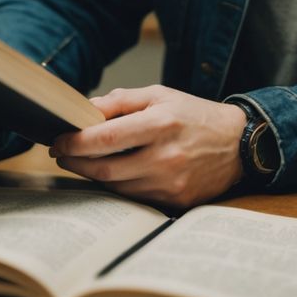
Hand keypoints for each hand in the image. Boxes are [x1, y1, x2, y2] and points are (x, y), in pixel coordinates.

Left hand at [49, 85, 246, 208]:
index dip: (76, 142)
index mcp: (160, 123)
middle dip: (76, 162)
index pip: (106, 138)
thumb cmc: (195, 115)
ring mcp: (170, 182)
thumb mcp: (161, 95)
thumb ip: (123, 100)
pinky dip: (117, 186)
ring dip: (93, 175)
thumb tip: (86, 108)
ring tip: (82, 161)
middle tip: (61, 153)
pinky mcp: (175, 201)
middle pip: (105, 168)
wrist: (238, 144)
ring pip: (116, 186)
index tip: (58, 140)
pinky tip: (110, 173)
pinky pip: (134, 197)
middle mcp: (165, 156)